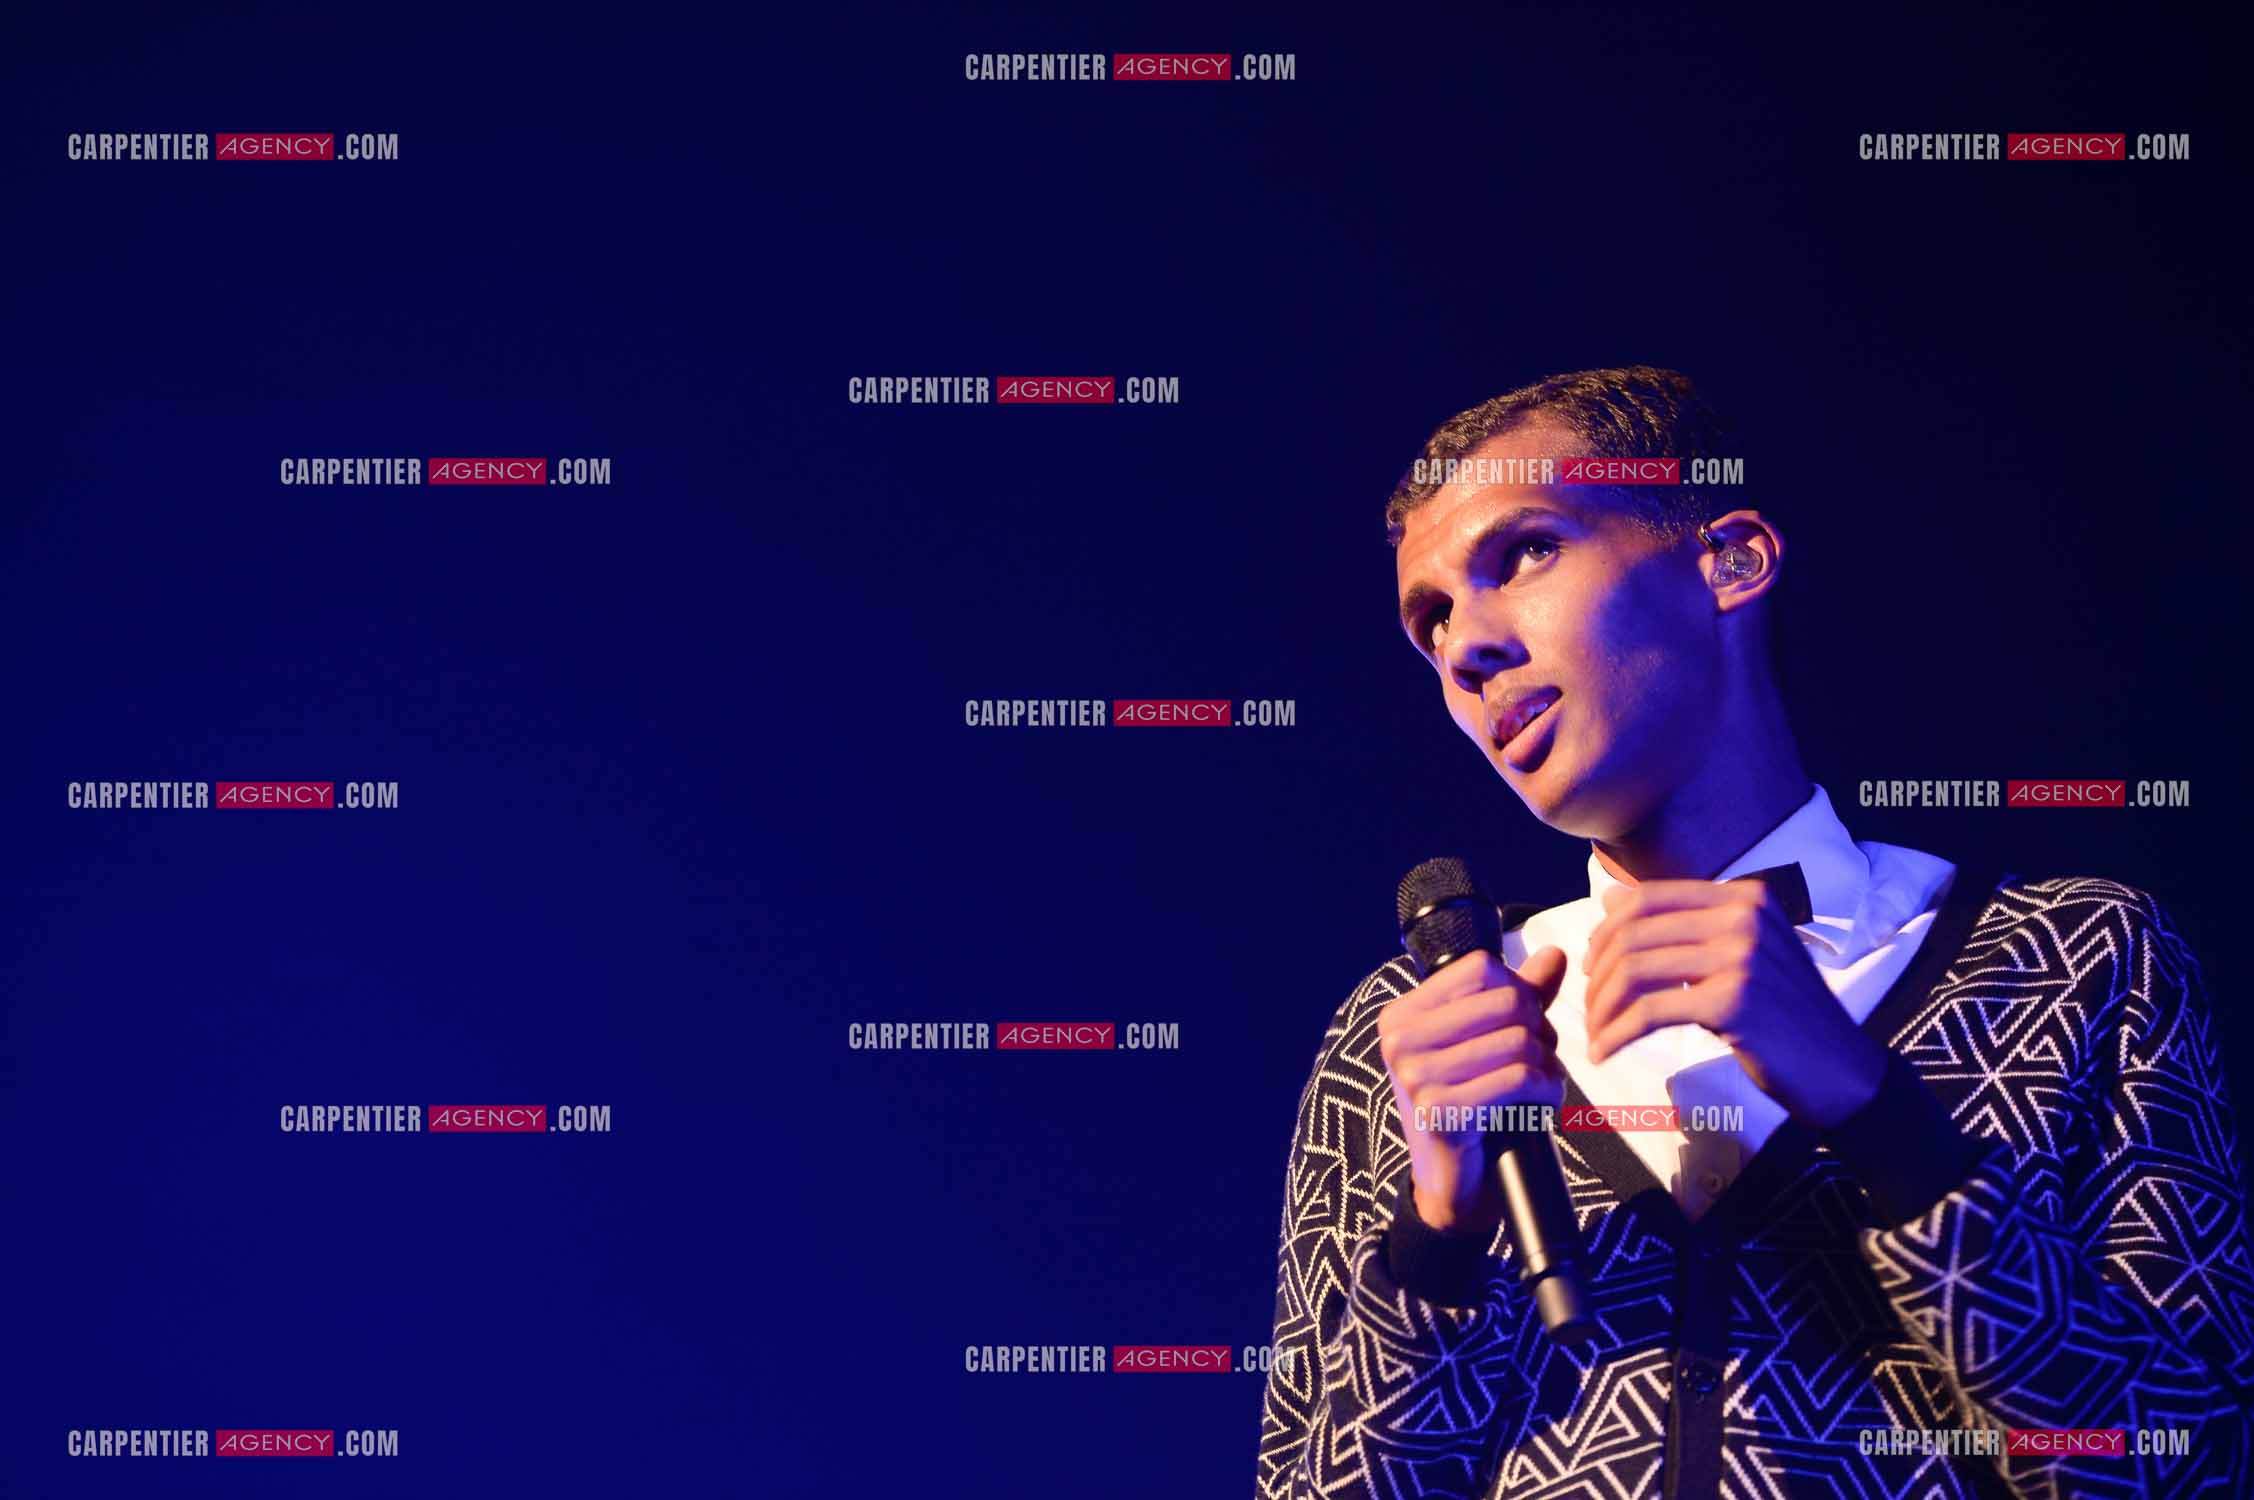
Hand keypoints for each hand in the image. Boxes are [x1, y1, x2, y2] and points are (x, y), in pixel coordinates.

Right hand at [1377, 947, 1568, 1237]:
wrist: (1455, 1183)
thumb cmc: (1473, 1105)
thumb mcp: (1491, 1041)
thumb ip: (1520, 995)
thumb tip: (1554, 954)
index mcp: (1403, 1014)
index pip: (1481, 968)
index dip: (1517, 991)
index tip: (1520, 1026)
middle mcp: (1399, 1039)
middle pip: (1507, 1001)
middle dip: (1540, 1031)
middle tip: (1538, 1060)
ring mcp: (1414, 1076)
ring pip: (1519, 1040)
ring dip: (1546, 1064)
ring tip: (1539, 1084)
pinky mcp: (1439, 1112)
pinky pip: (1519, 1079)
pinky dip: (1546, 1090)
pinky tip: (1540, 1104)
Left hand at [1581, 878, 1885, 1129]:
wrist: (1841, 1071)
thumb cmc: (1785, 1017)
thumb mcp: (1741, 956)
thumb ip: (1684, 926)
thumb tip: (1609, 899)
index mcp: (1744, 896)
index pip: (1648, 898)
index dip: (1606, 930)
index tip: (1591, 964)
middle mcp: (1743, 916)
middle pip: (1633, 933)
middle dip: (1597, 973)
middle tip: (1588, 1006)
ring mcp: (1741, 957)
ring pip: (1635, 970)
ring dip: (1601, 1007)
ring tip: (1594, 1034)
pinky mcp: (1733, 1002)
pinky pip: (1649, 1012)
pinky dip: (1616, 1034)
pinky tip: (1604, 1053)